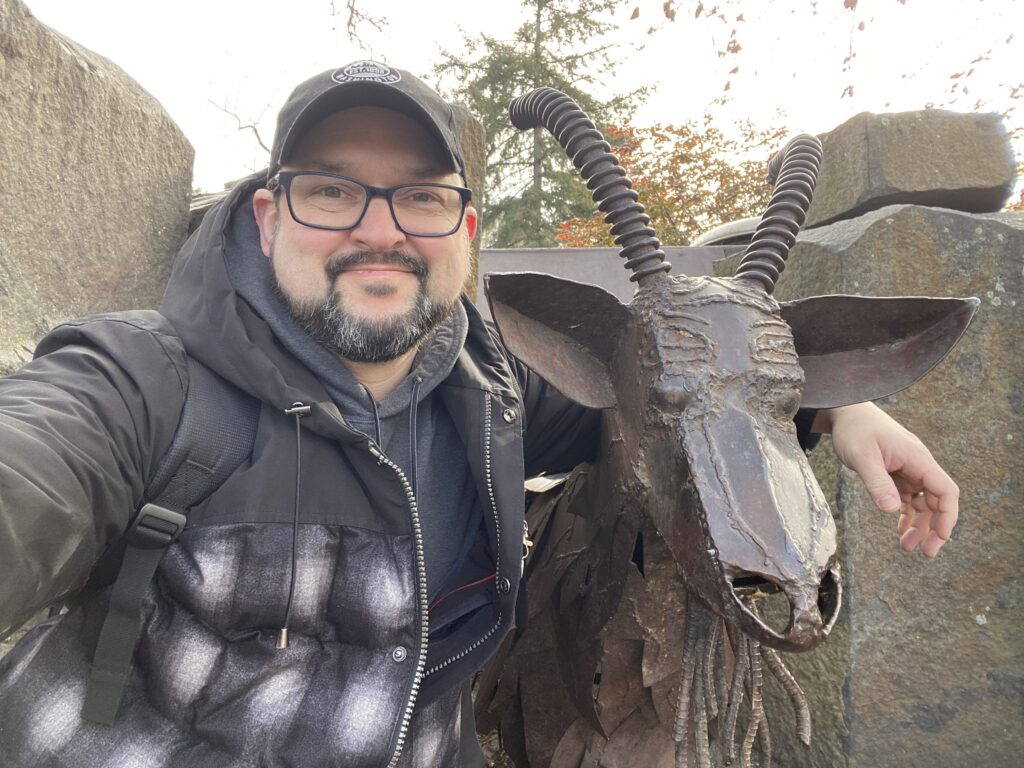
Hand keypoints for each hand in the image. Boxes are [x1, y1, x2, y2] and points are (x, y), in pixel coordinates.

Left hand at [813, 402, 958, 556]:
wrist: (845, 412)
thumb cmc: (855, 429)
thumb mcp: (862, 456)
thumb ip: (877, 482)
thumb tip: (892, 509)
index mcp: (917, 459)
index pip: (946, 490)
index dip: (948, 516)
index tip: (940, 538)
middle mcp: (917, 465)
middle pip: (937, 501)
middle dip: (934, 527)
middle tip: (925, 552)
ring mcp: (908, 469)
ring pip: (922, 502)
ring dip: (918, 524)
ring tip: (905, 546)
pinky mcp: (896, 472)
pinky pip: (908, 497)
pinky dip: (906, 514)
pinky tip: (900, 529)